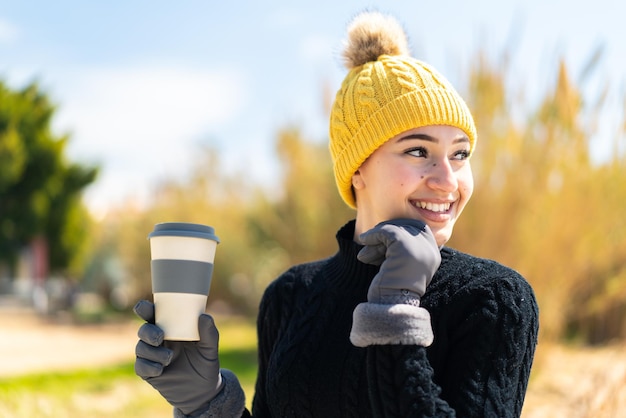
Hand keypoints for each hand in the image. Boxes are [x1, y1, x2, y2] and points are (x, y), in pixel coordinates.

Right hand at [134, 300, 222, 415]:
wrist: (202, 390)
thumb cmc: (205, 362)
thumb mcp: (210, 348)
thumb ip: (209, 333)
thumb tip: (204, 316)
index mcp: (170, 328)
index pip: (154, 315)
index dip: (145, 309)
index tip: (144, 308)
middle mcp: (158, 340)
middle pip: (143, 330)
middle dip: (148, 332)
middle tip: (160, 337)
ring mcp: (151, 356)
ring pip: (141, 348)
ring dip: (152, 352)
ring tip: (169, 358)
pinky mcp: (148, 372)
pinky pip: (141, 366)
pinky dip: (149, 366)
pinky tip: (160, 370)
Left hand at [358, 219, 440, 304]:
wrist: (392, 305)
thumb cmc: (392, 290)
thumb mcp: (400, 266)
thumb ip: (400, 249)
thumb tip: (383, 229)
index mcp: (433, 255)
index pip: (418, 230)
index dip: (398, 232)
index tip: (382, 241)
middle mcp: (430, 249)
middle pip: (406, 228)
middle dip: (386, 235)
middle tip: (370, 243)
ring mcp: (419, 247)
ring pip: (395, 230)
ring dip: (377, 238)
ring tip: (365, 251)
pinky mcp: (405, 245)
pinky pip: (387, 231)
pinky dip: (373, 235)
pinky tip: (363, 241)